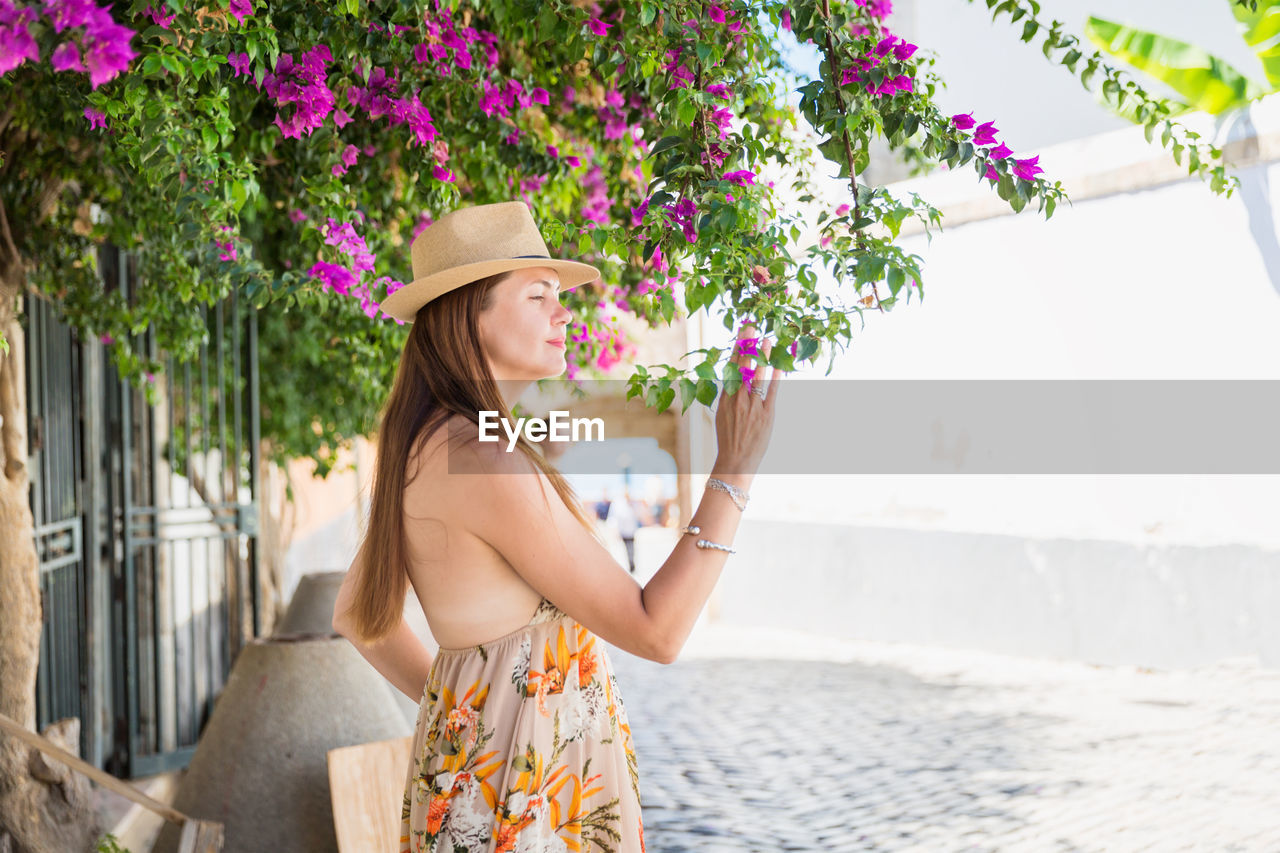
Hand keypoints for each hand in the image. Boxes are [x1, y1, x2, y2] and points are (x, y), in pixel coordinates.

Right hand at [712, 320, 784, 477]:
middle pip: (743, 366)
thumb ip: (730, 397)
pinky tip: (779, 365)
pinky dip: (775, 377)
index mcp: (725, 398)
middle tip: (751, 327)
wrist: (735, 462)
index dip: (736, 350)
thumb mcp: (723, 415)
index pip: (731, 368)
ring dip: (763, 356)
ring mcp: (752, 406)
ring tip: (767, 340)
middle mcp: (738, 399)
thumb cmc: (730, 440)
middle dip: (747, 345)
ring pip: (757, 375)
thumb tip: (735, 381)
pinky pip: (772, 392)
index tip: (740, 335)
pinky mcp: (766, 414)